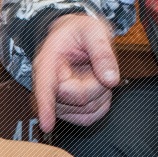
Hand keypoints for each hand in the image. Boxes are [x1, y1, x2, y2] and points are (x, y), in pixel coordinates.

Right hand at [33, 13, 119, 131]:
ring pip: (84, 111)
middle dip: (97, 84)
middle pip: (77, 98)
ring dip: (100, 94)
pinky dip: (101, 105)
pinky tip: (99, 88)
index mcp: (47, 61)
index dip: (46, 107)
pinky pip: (88, 118)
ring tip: (97, 73)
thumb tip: (112, 80)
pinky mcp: (67, 109)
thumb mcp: (94, 31)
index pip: (45, 86)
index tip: (46, 126)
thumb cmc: (80, 30)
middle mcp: (47, 83)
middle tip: (101, 66)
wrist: (75, 35)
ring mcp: (56, 99)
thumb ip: (103, 53)